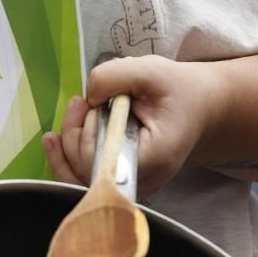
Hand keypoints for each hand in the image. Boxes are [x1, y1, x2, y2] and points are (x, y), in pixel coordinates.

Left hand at [42, 55, 224, 197]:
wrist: (200, 106)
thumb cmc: (180, 90)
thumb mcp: (152, 70)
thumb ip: (115, 76)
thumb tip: (87, 97)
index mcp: (155, 157)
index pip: (104, 161)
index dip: (86, 135)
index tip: (90, 105)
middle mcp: (142, 180)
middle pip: (87, 171)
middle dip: (74, 133)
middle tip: (80, 102)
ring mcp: (130, 186)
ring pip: (80, 180)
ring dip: (65, 145)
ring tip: (75, 110)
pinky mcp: (120, 182)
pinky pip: (85, 179)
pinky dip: (67, 157)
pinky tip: (57, 137)